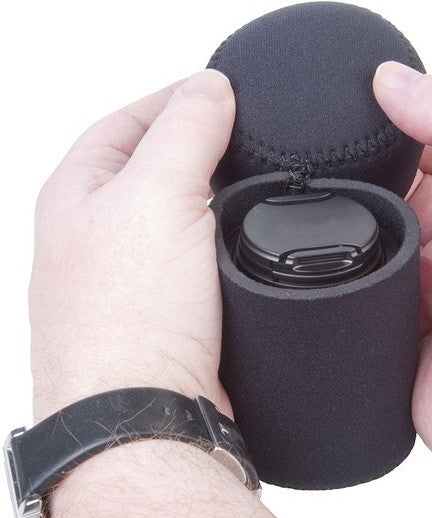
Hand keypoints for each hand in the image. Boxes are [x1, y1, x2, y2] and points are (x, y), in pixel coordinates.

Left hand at [30, 70, 234, 420]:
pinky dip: (227, 246)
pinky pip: (200, 263)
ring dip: (218, 202)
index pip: (128, 122)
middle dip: (202, 149)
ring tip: (258, 188)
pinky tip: (251, 245)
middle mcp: (98, 235)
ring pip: (182, 218)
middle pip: (154, 168)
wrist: (144, 418)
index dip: (177, 99)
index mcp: (77, 194)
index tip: (228, 93)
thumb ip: (185, 133)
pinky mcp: (169, 314)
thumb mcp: (156, 196)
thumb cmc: (127, 319)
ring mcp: (133, 278)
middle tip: (251, 138)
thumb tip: (210, 88)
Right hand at [374, 62, 431, 517]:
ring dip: (357, 253)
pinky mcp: (402, 354)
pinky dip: (345, 307)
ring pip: (367, 264)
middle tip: (363, 197)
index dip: (392, 143)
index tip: (356, 129)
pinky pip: (356, 322)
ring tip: (358, 247)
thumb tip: (392, 81)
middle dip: (370, 200)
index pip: (427, 160)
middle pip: (391, 211)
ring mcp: (430, 306)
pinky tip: (345, 292)